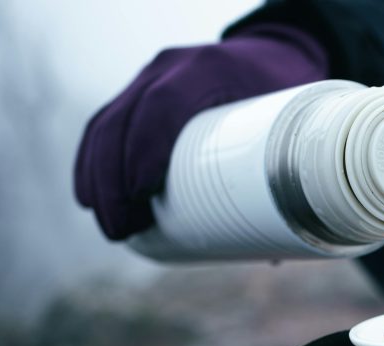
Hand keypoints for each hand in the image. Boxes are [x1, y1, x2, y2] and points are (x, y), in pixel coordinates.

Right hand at [74, 23, 326, 239]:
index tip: (142, 196)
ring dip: (98, 178)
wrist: (275, 51)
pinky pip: (103, 123)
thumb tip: (274, 256)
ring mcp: (151, 77)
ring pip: (106, 124)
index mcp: (210, 70)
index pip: (164, 107)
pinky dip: (92, 161)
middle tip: (121, 229)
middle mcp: (172, 67)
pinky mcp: (139, 90)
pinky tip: (89, 196)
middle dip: (113, 180)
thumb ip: (287, 175)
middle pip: (125, 120)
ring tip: (110, 226)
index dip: (145, 150)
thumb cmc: (287, 95)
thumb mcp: (293, 122)